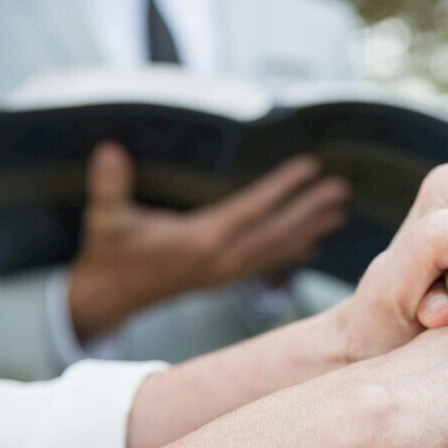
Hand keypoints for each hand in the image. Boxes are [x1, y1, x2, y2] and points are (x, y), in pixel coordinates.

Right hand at [69, 142, 347, 340]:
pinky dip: (292, 252)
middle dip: (311, 208)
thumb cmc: (109, 252)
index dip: (284, 186)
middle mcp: (222, 259)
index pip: (253, 208)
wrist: (108, 298)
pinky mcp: (224, 279)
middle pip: (277, 230)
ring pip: (277, 249)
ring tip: (340, 212)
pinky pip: (267, 264)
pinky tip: (314, 244)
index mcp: (201, 240)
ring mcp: (226, 272)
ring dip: (310, 229)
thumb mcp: (106, 219)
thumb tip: (109, 149)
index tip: (312, 166)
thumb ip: (109, 186)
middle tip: (341, 188)